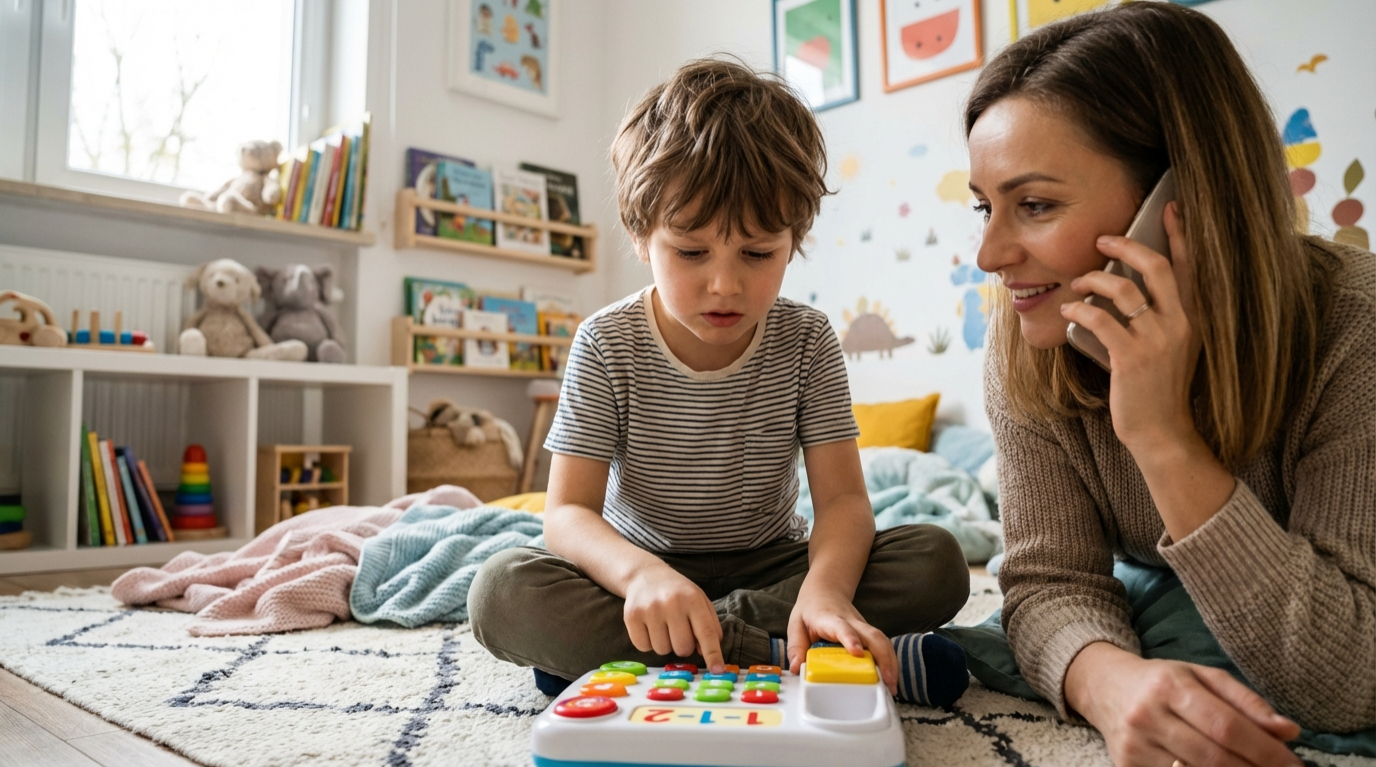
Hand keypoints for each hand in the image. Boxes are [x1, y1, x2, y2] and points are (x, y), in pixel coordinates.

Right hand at [623, 562, 724, 671]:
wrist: (646, 575)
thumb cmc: (678, 593)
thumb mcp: (700, 602)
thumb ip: (709, 626)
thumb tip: (704, 652)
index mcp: (693, 599)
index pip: (706, 632)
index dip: (713, 653)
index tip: (718, 670)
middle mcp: (671, 603)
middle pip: (682, 648)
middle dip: (683, 646)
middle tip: (678, 630)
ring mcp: (650, 609)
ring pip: (662, 650)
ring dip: (665, 644)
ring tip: (663, 626)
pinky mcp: (631, 616)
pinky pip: (643, 647)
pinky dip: (648, 642)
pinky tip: (649, 626)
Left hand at [785, 584, 897, 694]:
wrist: (825, 591)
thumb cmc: (810, 610)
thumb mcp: (796, 625)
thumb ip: (796, 646)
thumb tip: (796, 668)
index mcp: (830, 619)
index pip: (842, 628)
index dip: (850, 639)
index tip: (857, 652)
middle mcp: (852, 622)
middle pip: (873, 636)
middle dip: (884, 658)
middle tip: (887, 682)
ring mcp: (863, 627)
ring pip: (882, 641)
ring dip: (891, 663)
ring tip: (892, 686)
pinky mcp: (869, 634)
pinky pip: (883, 646)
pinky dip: (890, 662)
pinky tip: (891, 679)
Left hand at [1059, 202, 1202, 455]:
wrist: (1162, 431)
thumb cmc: (1159, 387)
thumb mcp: (1173, 346)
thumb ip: (1163, 316)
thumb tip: (1130, 284)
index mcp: (1195, 317)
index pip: (1190, 266)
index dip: (1180, 234)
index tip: (1169, 206)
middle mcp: (1181, 323)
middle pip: (1156, 267)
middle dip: (1126, 246)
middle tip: (1102, 240)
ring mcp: (1157, 340)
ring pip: (1123, 290)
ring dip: (1093, 280)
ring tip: (1078, 283)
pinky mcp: (1131, 357)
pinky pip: (1100, 319)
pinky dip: (1079, 309)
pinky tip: (1068, 309)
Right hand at [1067, 643, 1301, 766]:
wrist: (1104, 687)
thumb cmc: (1162, 681)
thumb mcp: (1202, 676)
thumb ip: (1246, 701)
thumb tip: (1288, 731)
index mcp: (1169, 686)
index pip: (1225, 726)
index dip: (1265, 750)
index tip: (1293, 764)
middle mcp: (1147, 716)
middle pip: (1213, 758)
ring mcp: (1133, 746)